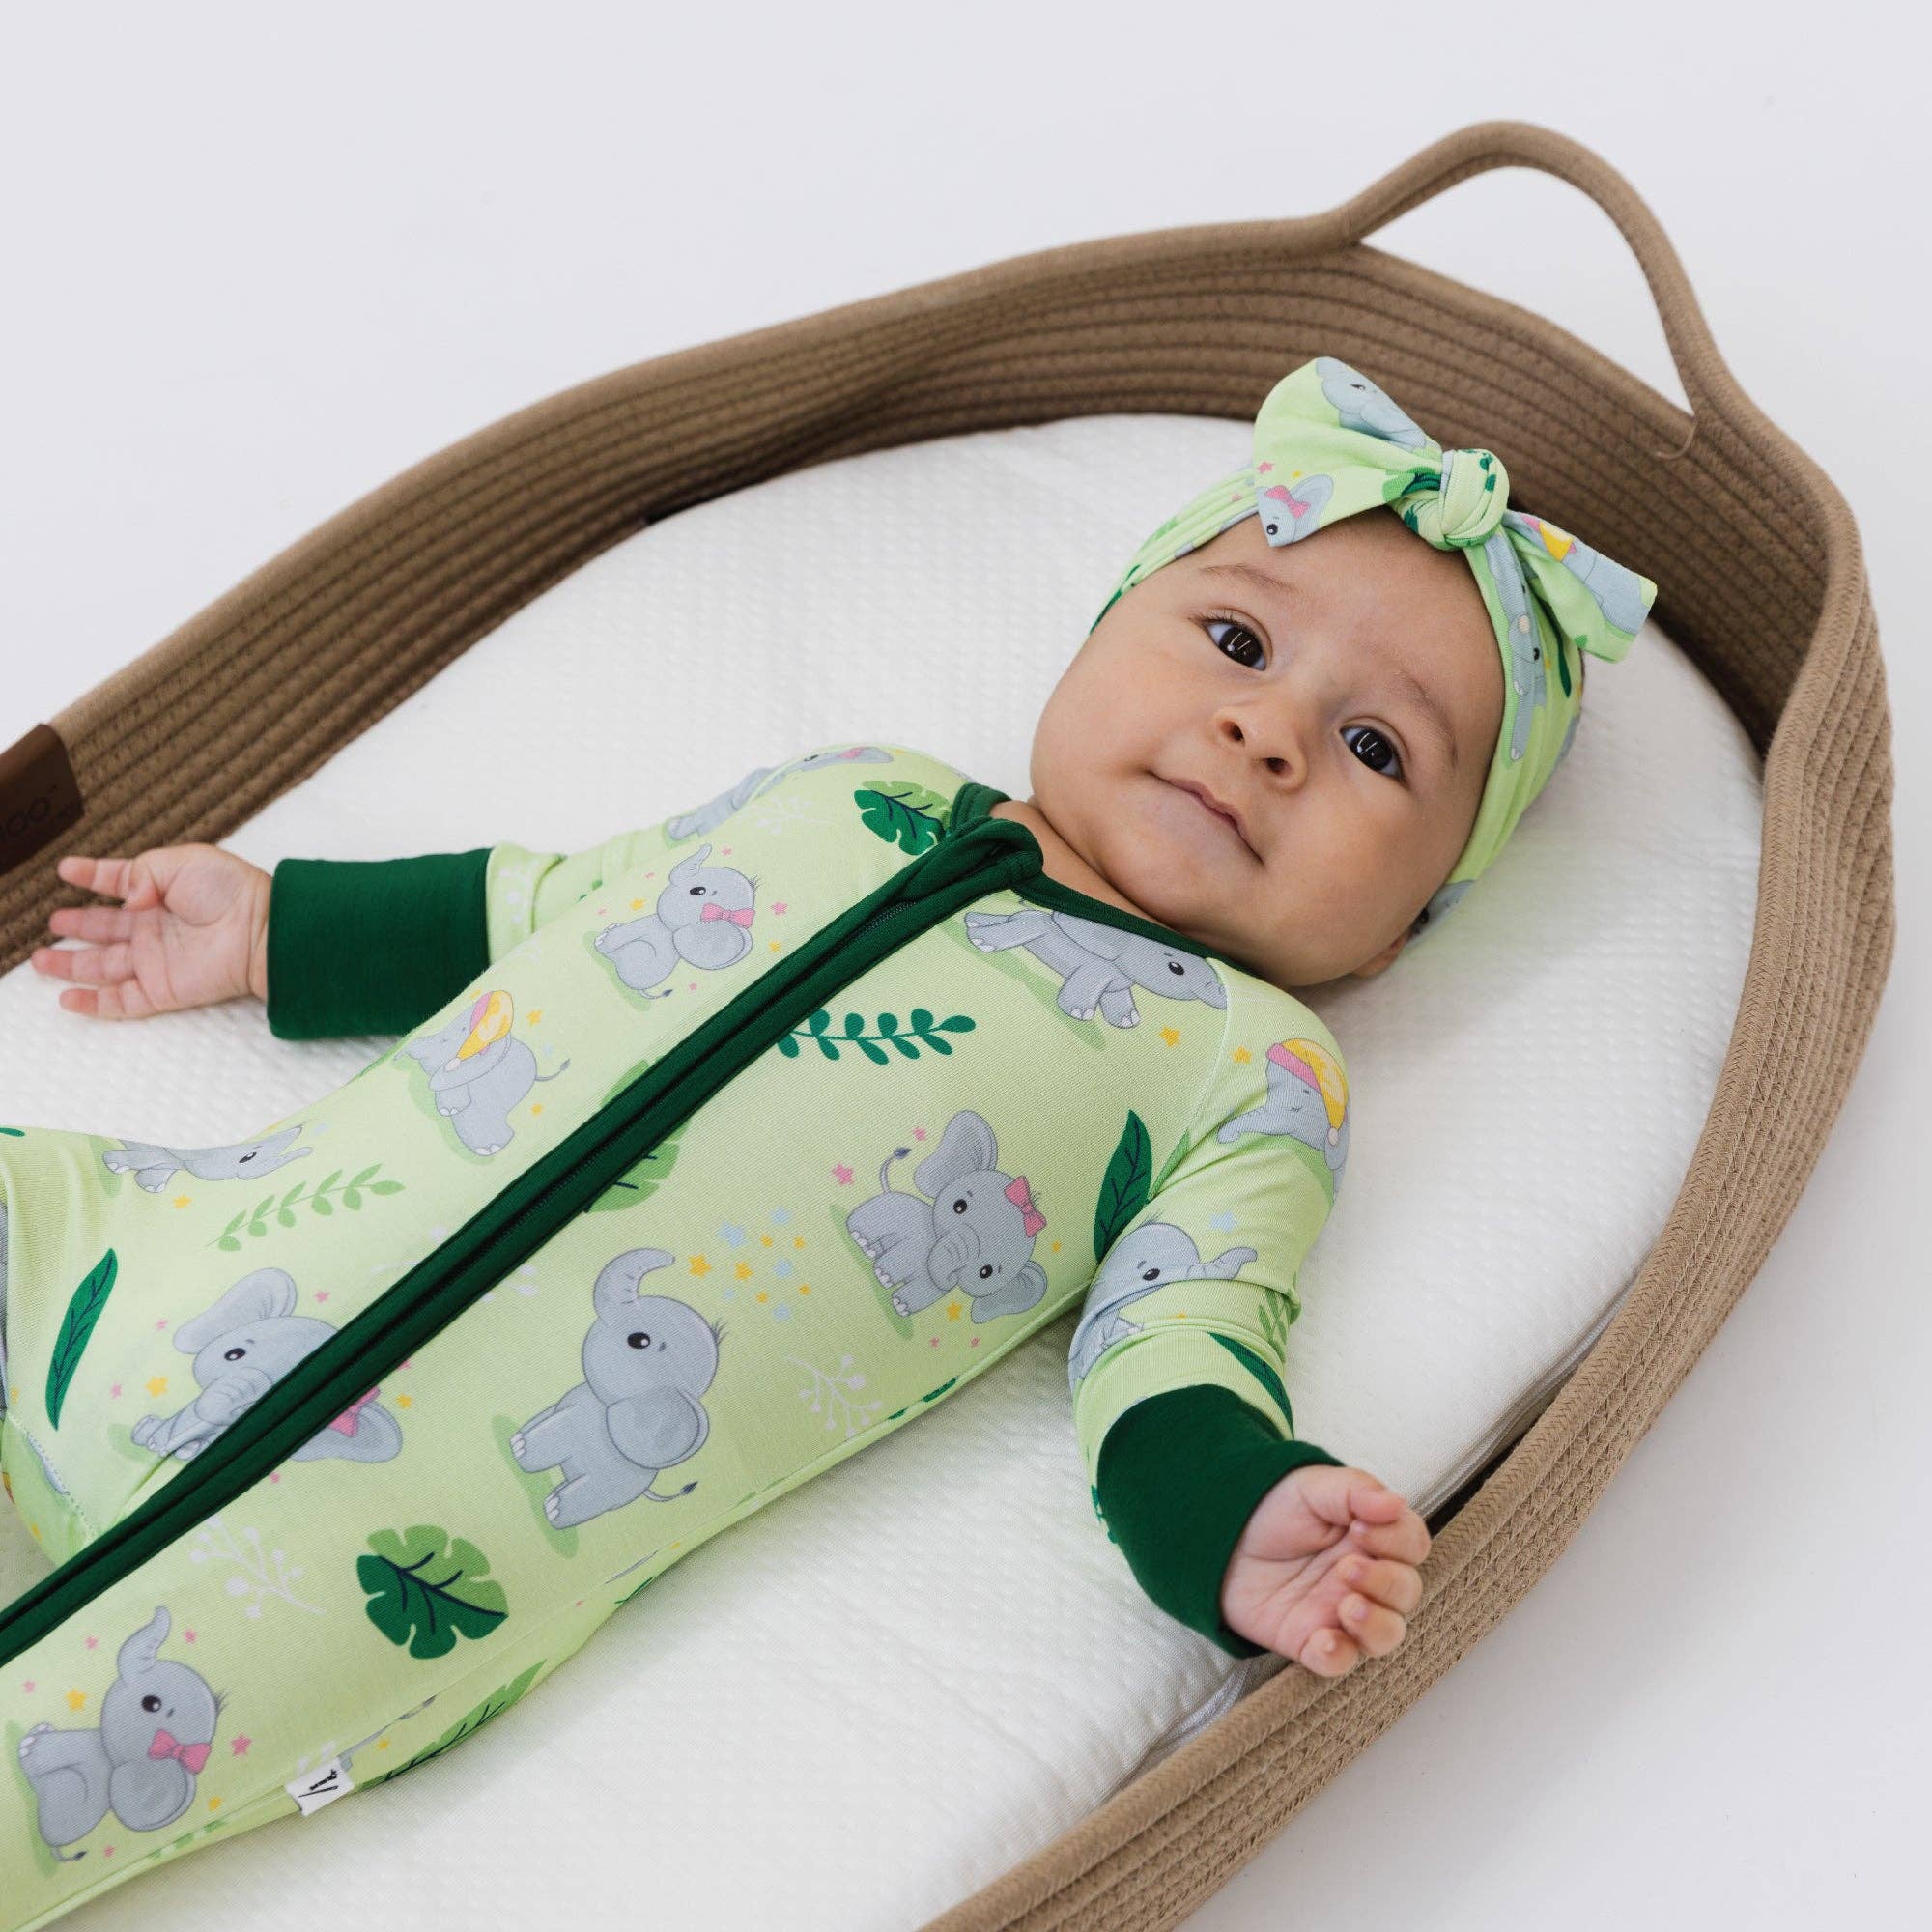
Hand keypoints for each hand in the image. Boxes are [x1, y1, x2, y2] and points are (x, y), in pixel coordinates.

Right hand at [32, 845, 272, 1020]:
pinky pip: (120, 1001)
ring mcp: (156, 961)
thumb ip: (143, 872)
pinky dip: (91, 1003)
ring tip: (39, 959)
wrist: (262, 932)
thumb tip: (124, 899)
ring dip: (70, 964)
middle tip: (53, 921)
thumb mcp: (182, 861)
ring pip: (103, 967)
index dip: (93, 876)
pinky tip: (66, 998)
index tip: (66, 870)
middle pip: (106, 929)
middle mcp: (156, 928)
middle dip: (78, 925)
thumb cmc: (231, 891)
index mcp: (162, 894)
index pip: (120, 883)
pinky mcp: (161, 989)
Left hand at [1219, 1462, 1429, 1674]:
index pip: (1413, 1546)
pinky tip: (1324, 1639)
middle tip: (1346, 1567)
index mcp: (1372, 1537)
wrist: (1219, 1532)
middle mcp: (1365, 1579)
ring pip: (1386, 1635)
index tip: (1359, 1527)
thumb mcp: (1314, 1486)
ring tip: (1347, 1604)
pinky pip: (1338, 1662)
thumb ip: (1357, 1491)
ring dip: (1375, 1624)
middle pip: (1406, 1593)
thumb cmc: (1274, 1507)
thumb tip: (1396, 1504)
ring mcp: (1339, 1612)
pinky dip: (1338, 1656)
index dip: (1398, 1540)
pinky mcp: (1309, 1639)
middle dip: (1385, 1582)